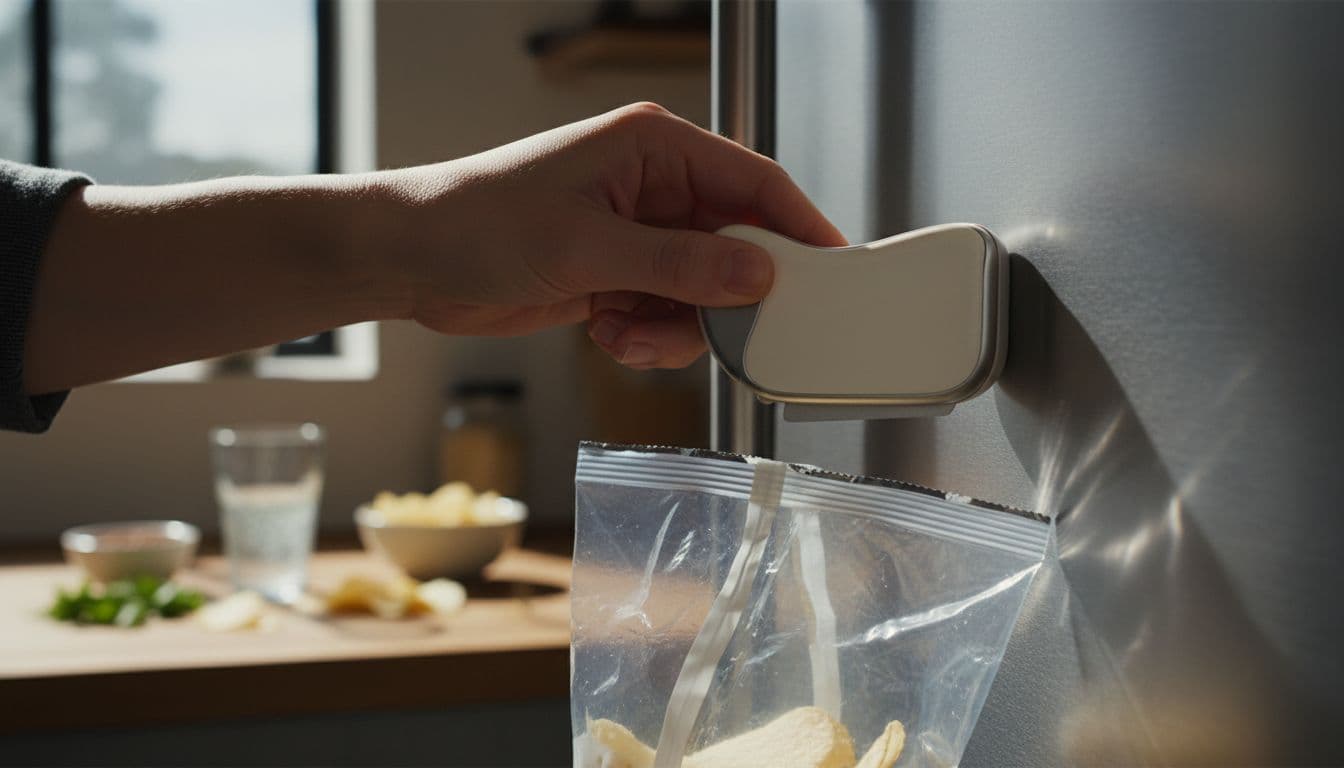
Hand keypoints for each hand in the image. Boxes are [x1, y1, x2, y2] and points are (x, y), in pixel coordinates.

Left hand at [378, 102, 845, 368]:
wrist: (410, 261)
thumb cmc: (477, 221)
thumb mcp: (587, 246)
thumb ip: (678, 264)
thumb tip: (757, 274)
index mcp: (654, 149)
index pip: (754, 184)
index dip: (798, 229)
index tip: (831, 274)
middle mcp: (654, 189)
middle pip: (735, 246)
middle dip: (725, 297)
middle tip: (721, 331)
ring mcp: (637, 236)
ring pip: (703, 293)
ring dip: (677, 327)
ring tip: (626, 332)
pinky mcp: (617, 276)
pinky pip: (666, 314)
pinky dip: (647, 336)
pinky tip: (605, 331)